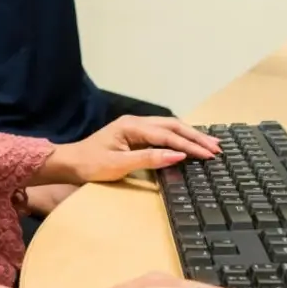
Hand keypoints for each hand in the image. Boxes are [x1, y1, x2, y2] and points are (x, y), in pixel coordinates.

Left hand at [39, 115, 219, 185]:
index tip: (209, 154)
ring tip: (209, 144)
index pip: (167, 135)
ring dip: (188, 135)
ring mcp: (134, 127)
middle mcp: (134, 122)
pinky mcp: (133, 135)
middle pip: (171, 126)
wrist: (69, 163)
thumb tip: (178, 154)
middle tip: (216, 148)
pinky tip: (188, 143)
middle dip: (195, 136)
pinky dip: (177, 137)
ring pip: (167, 127)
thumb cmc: (91, 165)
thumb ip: (150, 158)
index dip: (189, 144)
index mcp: (131, 126)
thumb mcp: (120, 165)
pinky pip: (161, 132)